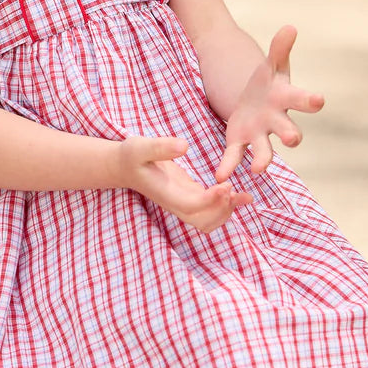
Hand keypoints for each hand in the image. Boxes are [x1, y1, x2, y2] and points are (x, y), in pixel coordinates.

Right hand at [119, 134, 255, 233]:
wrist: (124, 166)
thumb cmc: (131, 156)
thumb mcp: (140, 146)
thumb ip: (160, 147)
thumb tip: (184, 146)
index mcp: (165, 194)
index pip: (192, 206)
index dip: (211, 200)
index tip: (226, 185)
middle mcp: (175, 203)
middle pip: (202, 221)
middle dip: (222, 210)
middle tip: (234, 191)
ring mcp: (183, 201)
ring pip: (208, 220)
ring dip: (227, 212)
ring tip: (243, 196)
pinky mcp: (189, 195)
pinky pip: (210, 209)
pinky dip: (226, 205)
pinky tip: (239, 194)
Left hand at [214, 25, 324, 182]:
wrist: (252, 100)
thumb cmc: (269, 83)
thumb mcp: (272, 64)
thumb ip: (280, 49)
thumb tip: (290, 27)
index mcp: (286, 99)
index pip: (302, 99)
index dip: (310, 100)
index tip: (319, 99)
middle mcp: (278, 121)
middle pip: (289, 130)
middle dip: (292, 135)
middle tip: (294, 139)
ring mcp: (260, 134)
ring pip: (265, 150)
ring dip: (262, 159)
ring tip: (257, 169)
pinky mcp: (241, 142)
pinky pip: (235, 156)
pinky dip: (228, 166)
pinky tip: (220, 176)